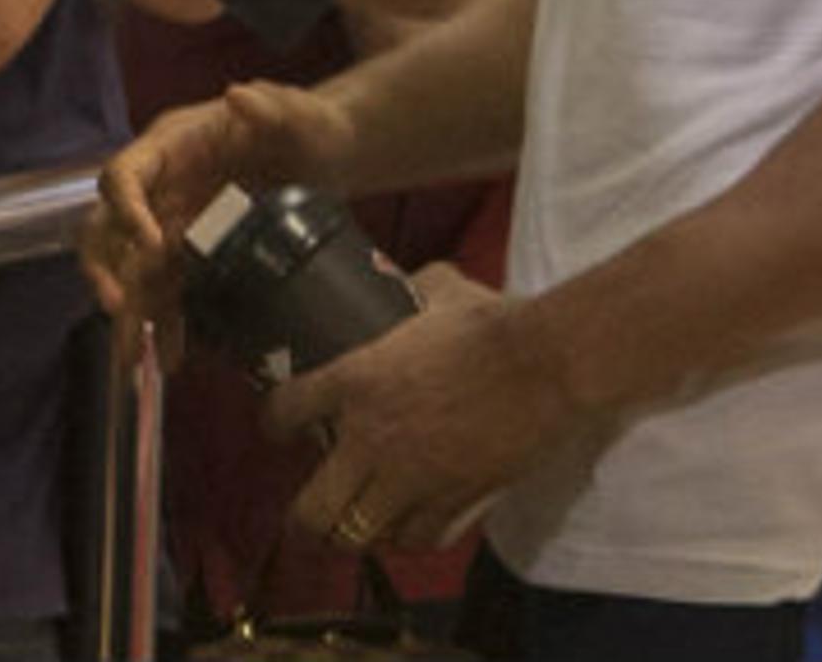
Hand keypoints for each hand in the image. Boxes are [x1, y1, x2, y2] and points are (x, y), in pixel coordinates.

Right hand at [85, 79, 358, 357]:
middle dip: (106, 268)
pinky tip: (172, 360)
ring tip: (133, 361)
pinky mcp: (196, 258)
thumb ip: (275, 105)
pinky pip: (169, 294)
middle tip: (119, 308)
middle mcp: (162, 189)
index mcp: (173, 147)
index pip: (126, 173)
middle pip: (109, 227)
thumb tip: (237, 96)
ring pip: (133, 271)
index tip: (150, 244)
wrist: (331, 160)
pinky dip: (167, 326)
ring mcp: (175, 226)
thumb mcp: (302, 114)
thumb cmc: (311, 127)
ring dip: (130, 313)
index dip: (126, 209)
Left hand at [270, 264, 576, 553]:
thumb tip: (405, 281)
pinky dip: (408, 539)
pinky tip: (407, 529)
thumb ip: (409, 290)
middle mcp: (370, 439)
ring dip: (355, 533)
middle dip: (304, 519)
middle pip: (313, 508)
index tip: (279, 431)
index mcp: (355, 381)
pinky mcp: (455, 502)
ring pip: (360, 535)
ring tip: (356, 526)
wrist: (547, 363)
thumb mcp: (437, 291)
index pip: (284, 412)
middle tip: (308, 515)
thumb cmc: (492, 322)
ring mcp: (411, 478)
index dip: (273, 424)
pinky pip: (417, 540)